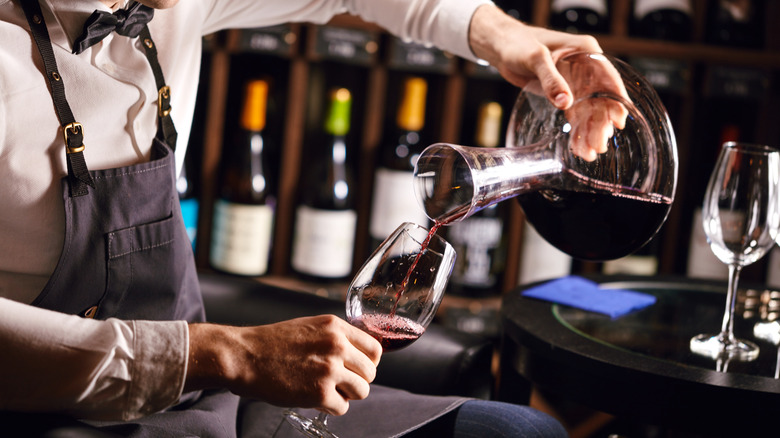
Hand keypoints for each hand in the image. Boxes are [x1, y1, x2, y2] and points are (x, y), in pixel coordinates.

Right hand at [185, 315, 381, 415]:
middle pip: (371, 372)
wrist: (245, 356)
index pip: (375, 348)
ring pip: (362, 391)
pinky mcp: (319, 393)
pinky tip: (317, 399)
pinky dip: (332, 407)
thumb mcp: (310, 327)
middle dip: (358, 380)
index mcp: (335, 327)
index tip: (360, 368)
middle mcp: (336, 345)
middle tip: (342, 382)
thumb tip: (357, 354)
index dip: (369, 362)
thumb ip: (335, 337)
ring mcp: (329, 369)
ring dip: (348, 395)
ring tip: (329, 391)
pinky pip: (343, 407)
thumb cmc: (272, 343)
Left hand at [468, 5, 627, 160]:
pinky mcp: (563, 93)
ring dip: (590, 132)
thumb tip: (565, 103)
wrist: (502, 46)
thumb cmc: (518, 43)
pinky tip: (579, 147)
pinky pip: (575, 114)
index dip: (616, 99)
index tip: (618, 120)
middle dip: (601, 123)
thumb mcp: (535, 58)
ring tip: (590, 153)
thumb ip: (550, 79)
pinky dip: (577, 131)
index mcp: (586, 52)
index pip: (608, 77)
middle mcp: (585, 68)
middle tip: (599, 145)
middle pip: (600, 99)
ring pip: (589, 110)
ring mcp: (575, 82)